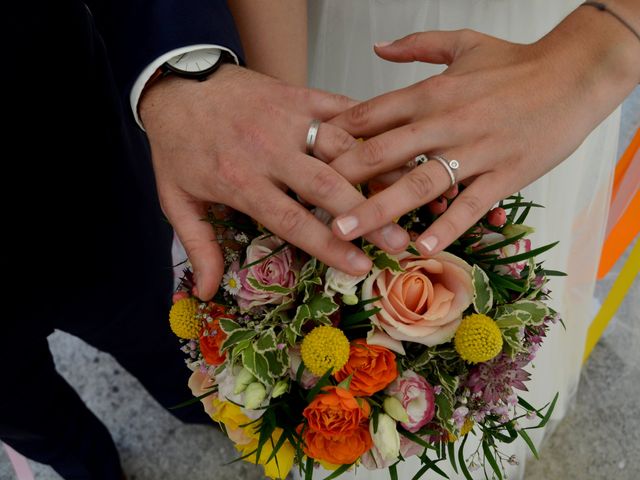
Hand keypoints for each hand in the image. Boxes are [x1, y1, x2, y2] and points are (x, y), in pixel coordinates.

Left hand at [140, 65, 408, 299]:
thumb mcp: (175, 199)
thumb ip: (196, 245)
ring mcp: (288, 119)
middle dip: (367, 215)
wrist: (176, 84)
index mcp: (241, 181)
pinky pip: (339, 107)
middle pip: (327, 186)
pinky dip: (368, 124)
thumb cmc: (178, 145)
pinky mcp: (298, 95)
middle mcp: (270, 151)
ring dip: (378, 170)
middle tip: (398, 240)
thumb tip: (205, 292)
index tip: (360, 265)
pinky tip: (395, 142)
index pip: (292, 220)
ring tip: (410, 193)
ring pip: (342, 146)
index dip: (329, 245)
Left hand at [327, 6, 639, 255]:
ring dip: (380, 208)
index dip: (338, 136)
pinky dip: (447, 224)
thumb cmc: (516, 62)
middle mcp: (447, 121)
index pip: (372, 114)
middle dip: (344, 178)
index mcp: (432, 92)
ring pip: (420, 181)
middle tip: (311, 202)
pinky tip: (422, 244)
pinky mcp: (507, 173)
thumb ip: (416, 45)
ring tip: (347, 230)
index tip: (310, 157)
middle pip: (384, 151)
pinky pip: (472, 203)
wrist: (576, 73)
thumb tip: (377, 48)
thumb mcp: (463, 43)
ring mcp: (476, 149)